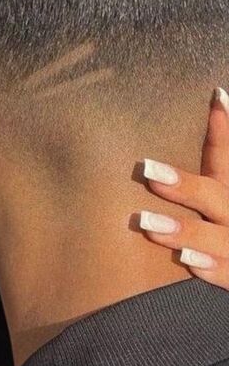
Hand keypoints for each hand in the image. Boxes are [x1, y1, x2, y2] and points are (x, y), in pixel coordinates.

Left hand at [140, 88, 228, 289]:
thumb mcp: (224, 204)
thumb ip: (205, 190)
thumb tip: (194, 127)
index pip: (228, 158)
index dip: (224, 129)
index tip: (216, 96)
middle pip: (216, 196)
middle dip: (185, 185)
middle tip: (147, 171)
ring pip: (216, 238)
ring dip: (184, 231)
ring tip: (145, 223)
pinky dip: (210, 269)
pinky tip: (185, 262)